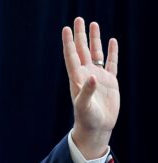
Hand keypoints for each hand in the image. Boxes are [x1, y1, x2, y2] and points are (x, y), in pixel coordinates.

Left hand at [62, 17, 119, 158]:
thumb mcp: (84, 106)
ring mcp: (98, 77)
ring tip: (93, 24)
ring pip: (96, 53)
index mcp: (77, 79)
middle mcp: (86, 74)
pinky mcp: (110, 82)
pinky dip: (111, 52)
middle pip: (82, 50)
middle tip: (78, 19)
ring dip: (95, 39)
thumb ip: (86, 91)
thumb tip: (92, 76)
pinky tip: (112, 41)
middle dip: (80, 35)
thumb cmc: (87, 119)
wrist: (97, 128)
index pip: (71, 56)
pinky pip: (111, 63)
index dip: (69, 43)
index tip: (66, 29)